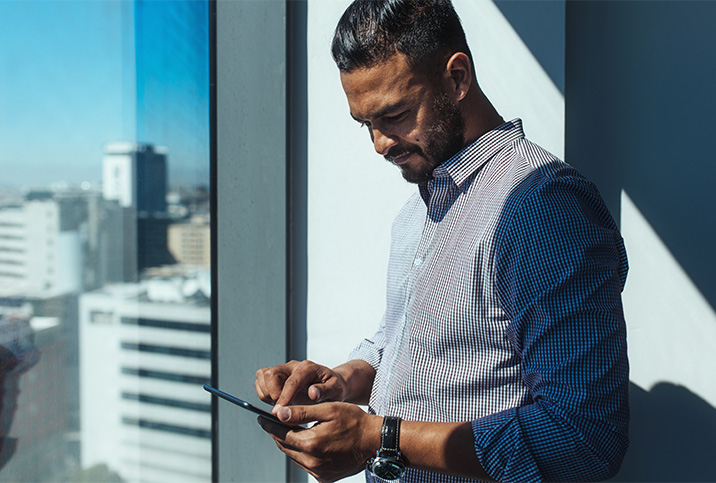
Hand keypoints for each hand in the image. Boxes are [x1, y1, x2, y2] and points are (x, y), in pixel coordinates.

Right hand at [255, 360, 348, 409]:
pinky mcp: (276, 377)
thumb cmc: (334, 387)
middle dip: (271, 393)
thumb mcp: (336, 390)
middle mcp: (293, 366)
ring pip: (262, 377)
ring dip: (266, 394)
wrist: (331, 385)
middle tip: (283, 409)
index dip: (284, 397)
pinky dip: (264, 394)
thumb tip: (313, 392)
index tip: (280, 412)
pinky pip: (260, 382)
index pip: (291, 381)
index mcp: (308, 368)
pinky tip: (278, 403)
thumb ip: (325, 391)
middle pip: (270, 374)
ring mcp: (283, 370)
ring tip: (281, 405)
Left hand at [257, 402, 381, 482]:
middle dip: (278, 434)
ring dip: (290, 444)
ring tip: (289, 431)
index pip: (281, 435)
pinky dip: (302, 454)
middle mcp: (313, 462)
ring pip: (295, 457)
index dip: (269, 425)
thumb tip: (279, 413)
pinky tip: (307, 443)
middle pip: (286, 447)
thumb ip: (301, 413)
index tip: (261, 418)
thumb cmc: (354, 422)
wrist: (374, 441)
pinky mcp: (325, 478)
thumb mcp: (328, 410)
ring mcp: (319, 472)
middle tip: (273, 422)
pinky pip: (306, 465)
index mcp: (311, 443)